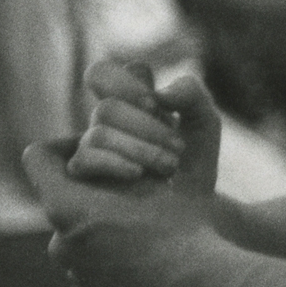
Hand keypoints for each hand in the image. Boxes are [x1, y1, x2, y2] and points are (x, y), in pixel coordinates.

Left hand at [22, 136, 211, 286]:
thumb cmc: (181, 227)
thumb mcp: (150, 177)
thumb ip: (111, 161)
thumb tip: (94, 143)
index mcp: (66, 208)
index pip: (38, 158)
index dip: (65, 143)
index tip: (99, 145)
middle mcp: (60, 244)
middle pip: (65, 197)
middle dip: (94, 187)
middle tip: (136, 184)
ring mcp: (75, 274)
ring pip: (83, 229)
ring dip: (107, 219)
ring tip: (149, 219)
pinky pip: (97, 260)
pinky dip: (117, 250)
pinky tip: (153, 249)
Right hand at [69, 60, 221, 198]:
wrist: (198, 212)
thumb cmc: (195, 166)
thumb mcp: (204, 125)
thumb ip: (191, 95)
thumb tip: (161, 93)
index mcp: (125, 104)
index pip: (100, 74)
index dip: (123, 82)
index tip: (156, 104)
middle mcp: (102, 127)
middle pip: (105, 109)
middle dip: (145, 126)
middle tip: (177, 146)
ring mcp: (89, 154)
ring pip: (95, 135)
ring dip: (138, 148)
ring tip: (170, 166)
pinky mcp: (81, 183)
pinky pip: (81, 161)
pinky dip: (114, 163)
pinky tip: (139, 174)